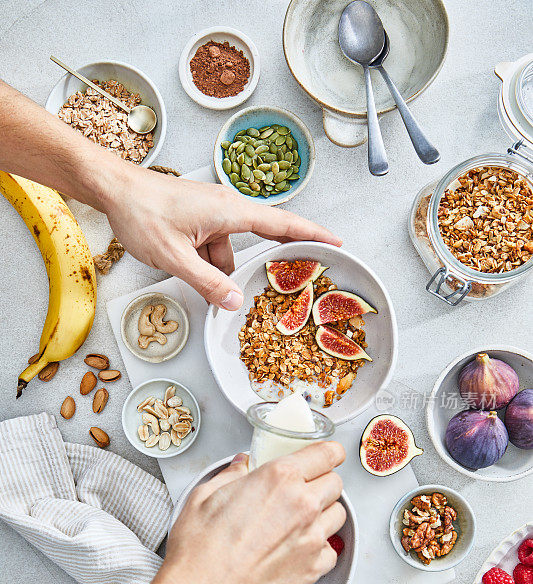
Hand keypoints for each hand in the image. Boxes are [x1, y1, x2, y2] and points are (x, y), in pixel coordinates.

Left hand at [102, 168, 340, 309]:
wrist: (112, 189)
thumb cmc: (141, 213)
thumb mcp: (174, 257)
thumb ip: (207, 282)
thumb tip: (236, 303)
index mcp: (228, 211)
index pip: (281, 223)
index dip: (311, 233)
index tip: (336, 241)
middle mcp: (225, 208)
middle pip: (261, 238)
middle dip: (271, 261)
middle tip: (292, 281)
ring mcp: (211, 214)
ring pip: (230, 251)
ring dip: (223, 272)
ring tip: (210, 293)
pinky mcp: (198, 220)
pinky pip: (214, 247)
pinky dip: (208, 264)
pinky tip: (195, 278)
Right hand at [163, 442, 345, 583]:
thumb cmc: (201, 551)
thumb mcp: (204, 497)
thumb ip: (230, 474)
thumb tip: (241, 465)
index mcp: (278, 478)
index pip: (325, 453)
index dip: (328, 453)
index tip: (327, 456)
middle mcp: (302, 504)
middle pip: (335, 483)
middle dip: (322, 483)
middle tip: (303, 491)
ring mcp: (312, 537)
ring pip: (338, 514)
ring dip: (324, 514)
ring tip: (299, 522)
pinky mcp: (314, 567)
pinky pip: (331, 550)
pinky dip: (320, 549)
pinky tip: (297, 550)